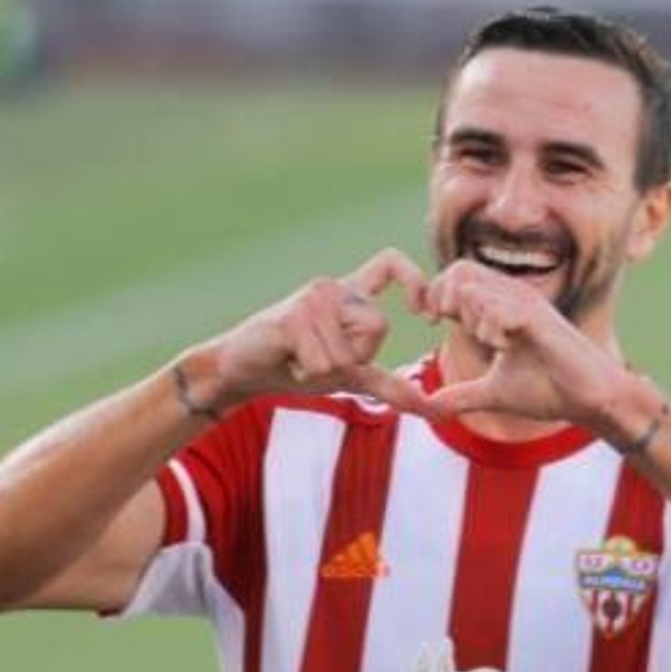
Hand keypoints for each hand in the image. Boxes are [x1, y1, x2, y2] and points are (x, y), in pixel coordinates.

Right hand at [193, 248, 433, 414]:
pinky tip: (287, 360)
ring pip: (348, 353)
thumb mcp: (350, 377)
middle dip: (354, 360)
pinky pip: (323, 362)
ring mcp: (312, 298)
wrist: (238, 371)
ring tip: (299, 359)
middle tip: (319, 358)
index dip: (416, 281)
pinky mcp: (292, 317)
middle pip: (377, 328)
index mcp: (350, 293)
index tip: (425, 315)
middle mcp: (333, 288)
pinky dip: (306, 374)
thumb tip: (433, 408)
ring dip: (324, 372)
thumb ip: (389, 386)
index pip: (392, 263)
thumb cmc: (295, 368)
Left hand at [413, 260, 631, 428]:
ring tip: (494, 345)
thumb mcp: (493, 393)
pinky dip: (492, 331)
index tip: (432, 324)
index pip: (453, 277)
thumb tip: (429, 405)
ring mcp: (527, 304)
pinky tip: (506, 347)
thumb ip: (460, 396)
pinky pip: (497, 309)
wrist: (589, 400)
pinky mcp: (539, 318)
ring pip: (473, 291)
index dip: (434, 297)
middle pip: (459, 270)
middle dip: (444, 300)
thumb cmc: (548, 390)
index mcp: (499, 306)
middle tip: (455, 329)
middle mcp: (513, 297)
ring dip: (472, 322)